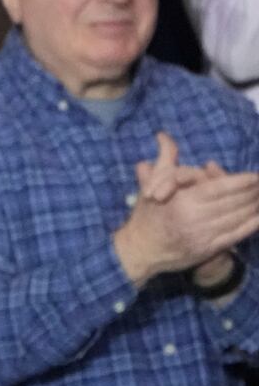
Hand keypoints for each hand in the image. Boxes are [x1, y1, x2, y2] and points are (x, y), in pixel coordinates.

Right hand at [113, 131, 258, 283]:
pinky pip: (236, 234)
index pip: (219, 187)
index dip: (242, 181)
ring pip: (238, 217)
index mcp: (181, 200)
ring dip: (255, 206)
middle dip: (253, 192)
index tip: (256, 175)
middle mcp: (194, 217)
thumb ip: (164, 160)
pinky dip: (252, 225)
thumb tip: (163, 135)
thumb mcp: (151, 184)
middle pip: (233, 202)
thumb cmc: (146, 216)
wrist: (139, 250)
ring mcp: (203, 235)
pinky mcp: (208, 249)